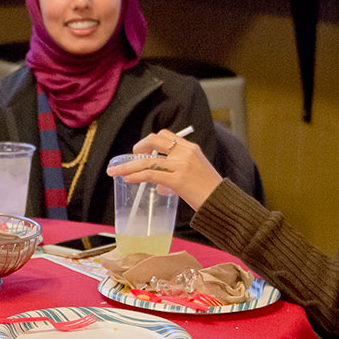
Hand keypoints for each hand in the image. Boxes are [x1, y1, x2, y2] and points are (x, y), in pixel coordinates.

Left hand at [103, 129, 220, 208]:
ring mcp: (182, 166)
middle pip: (155, 141)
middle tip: (130, 158)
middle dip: (138, 147)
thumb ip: (177, 172)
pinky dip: (135, 176)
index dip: (150, 141)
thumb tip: (158, 185)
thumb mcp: (196, 172)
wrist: (223, 203)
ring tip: (115, 172)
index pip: (166, 136)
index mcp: (191, 149)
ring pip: (147, 161)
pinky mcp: (178, 180)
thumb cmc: (210, 191)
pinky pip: (150, 175)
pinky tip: (128, 179)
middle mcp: (186, 153)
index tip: (142, 150)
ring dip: (127, 166)